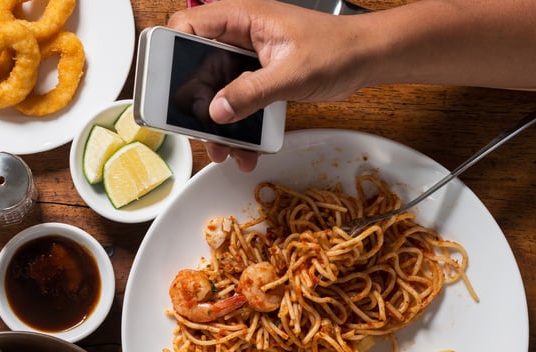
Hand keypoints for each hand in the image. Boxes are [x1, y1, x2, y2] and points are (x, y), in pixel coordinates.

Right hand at [167, 0, 371, 169]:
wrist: (367, 60)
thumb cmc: (339, 49)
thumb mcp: (292, 73)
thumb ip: (252, 92)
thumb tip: (217, 110)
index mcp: (244, 18)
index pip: (190, 24)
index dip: (172, 49)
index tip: (167, 82)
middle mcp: (239, 37)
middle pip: (195, 66)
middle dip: (194, 102)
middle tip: (197, 127)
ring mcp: (246, 59)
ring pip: (213, 91)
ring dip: (216, 123)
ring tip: (223, 148)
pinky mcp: (255, 79)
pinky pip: (234, 103)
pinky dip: (236, 127)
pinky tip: (244, 148)